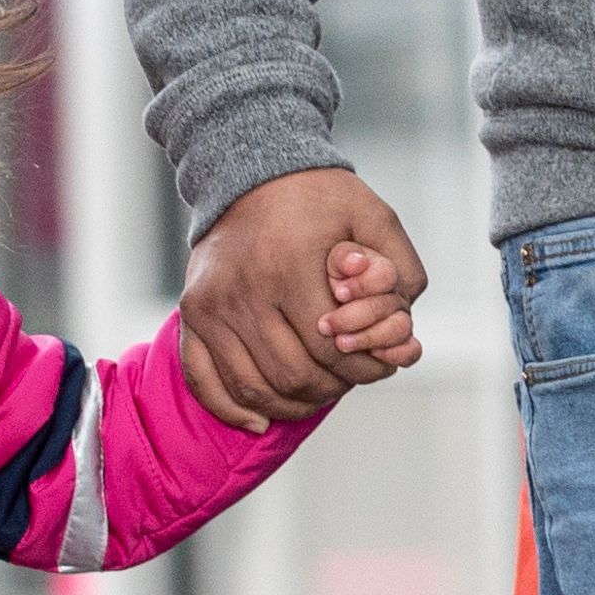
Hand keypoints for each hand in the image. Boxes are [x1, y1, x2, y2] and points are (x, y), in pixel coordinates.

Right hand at [175, 167, 425, 432]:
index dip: (364, 369)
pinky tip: (259, 421)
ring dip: (292, 405)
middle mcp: (243, 288)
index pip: (332, 349)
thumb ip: (400, 274)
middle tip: (349, 378)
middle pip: (294, 376)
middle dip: (332, 388)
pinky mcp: (191, 312)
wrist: (249, 173)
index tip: (380, 364)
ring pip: (253, 388)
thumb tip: (402, 335)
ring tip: (316, 392)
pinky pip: (203, 379)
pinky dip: (231, 409)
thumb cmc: (321, 200)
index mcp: (290, 265)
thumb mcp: (376, 218)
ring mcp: (211, 303)